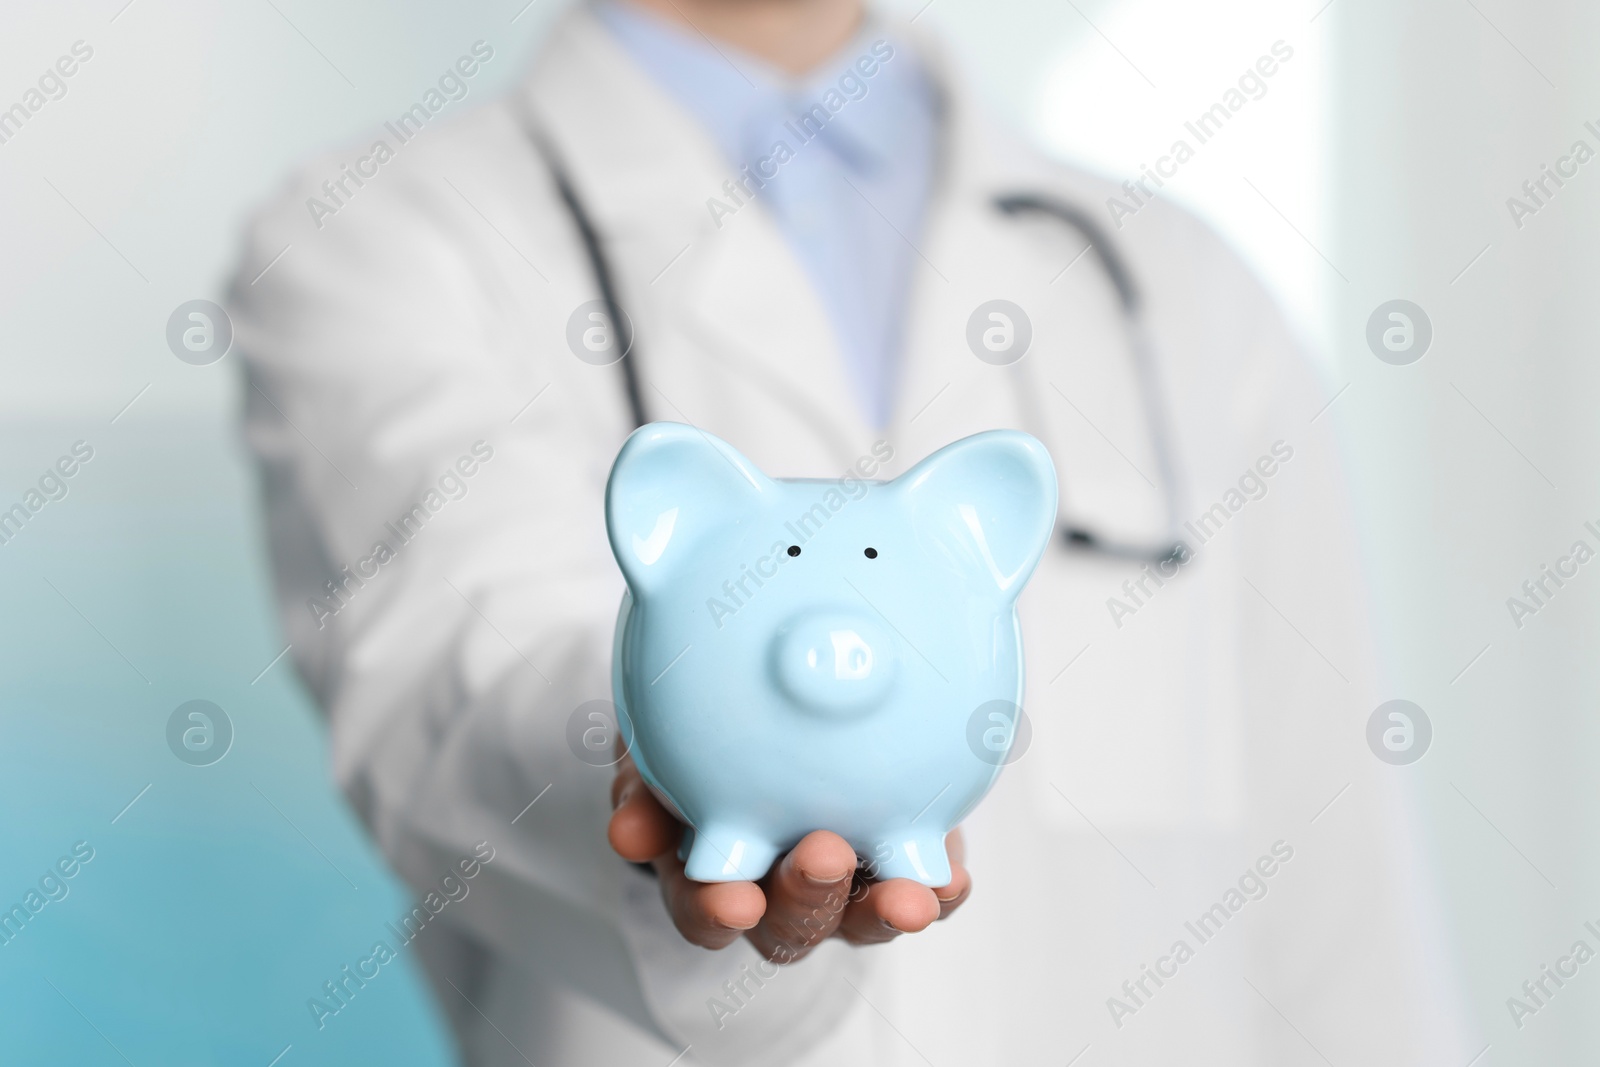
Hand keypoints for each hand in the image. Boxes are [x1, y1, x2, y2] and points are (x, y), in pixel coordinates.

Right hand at [607, 754, 971, 961]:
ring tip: (912, 894)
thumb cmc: (697, 734)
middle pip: (791, 922)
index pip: (706, 910)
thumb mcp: (656, 749)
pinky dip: (941, 886)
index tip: (731, 898)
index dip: (717, 913)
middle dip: (809, 900)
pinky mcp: (901, 853)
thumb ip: (642, 788)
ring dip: (885, 907)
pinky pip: (924, 880)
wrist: (759, 710)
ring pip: (862, 913)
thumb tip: (626, 834)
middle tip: (823, 856)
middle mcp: (778, 889)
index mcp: (710, 871)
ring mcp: (843, 880)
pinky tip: (953, 876)